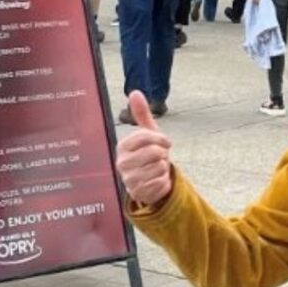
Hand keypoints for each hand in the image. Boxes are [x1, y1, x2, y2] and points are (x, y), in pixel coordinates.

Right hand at [115, 91, 172, 205]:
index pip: (145, 136)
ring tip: (156, 170)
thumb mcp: (147, 134)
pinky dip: (165, 182)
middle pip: (154, 152)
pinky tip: (157, 182)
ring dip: (164, 168)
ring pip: (159, 167)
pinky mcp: (139, 194)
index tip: (165, 142)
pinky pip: (162, 183)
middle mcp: (121, 164)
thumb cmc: (149, 155)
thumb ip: (141, 114)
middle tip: (159, 158)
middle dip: (163, 154)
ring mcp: (129, 180)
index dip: (161, 138)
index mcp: (122, 147)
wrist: (149, 182)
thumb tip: (135, 92)